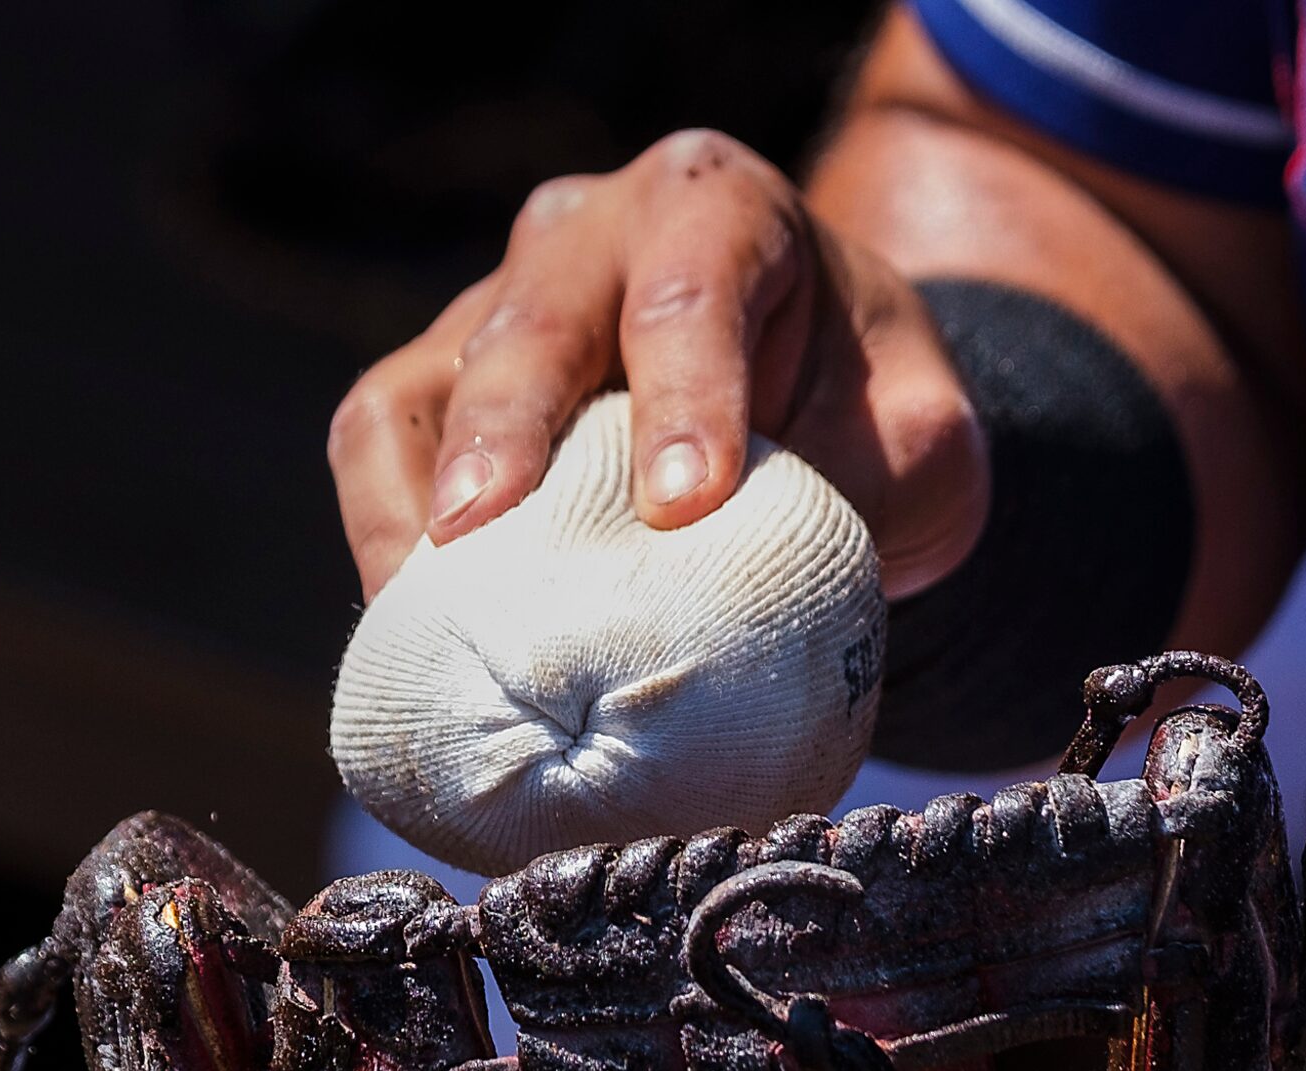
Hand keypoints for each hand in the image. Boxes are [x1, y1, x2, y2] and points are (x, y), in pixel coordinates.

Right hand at [326, 130, 986, 603]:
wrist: (831, 409)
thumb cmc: (874, 414)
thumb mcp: (922, 436)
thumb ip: (871, 481)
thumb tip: (767, 579)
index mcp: (719, 209)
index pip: (692, 292)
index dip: (683, 398)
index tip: (682, 506)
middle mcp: (591, 235)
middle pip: (532, 324)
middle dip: (508, 433)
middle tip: (487, 537)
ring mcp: (498, 306)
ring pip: (423, 383)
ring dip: (413, 499)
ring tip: (424, 608)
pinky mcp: (442, 387)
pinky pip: (382, 446)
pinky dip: (386, 534)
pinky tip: (416, 626)